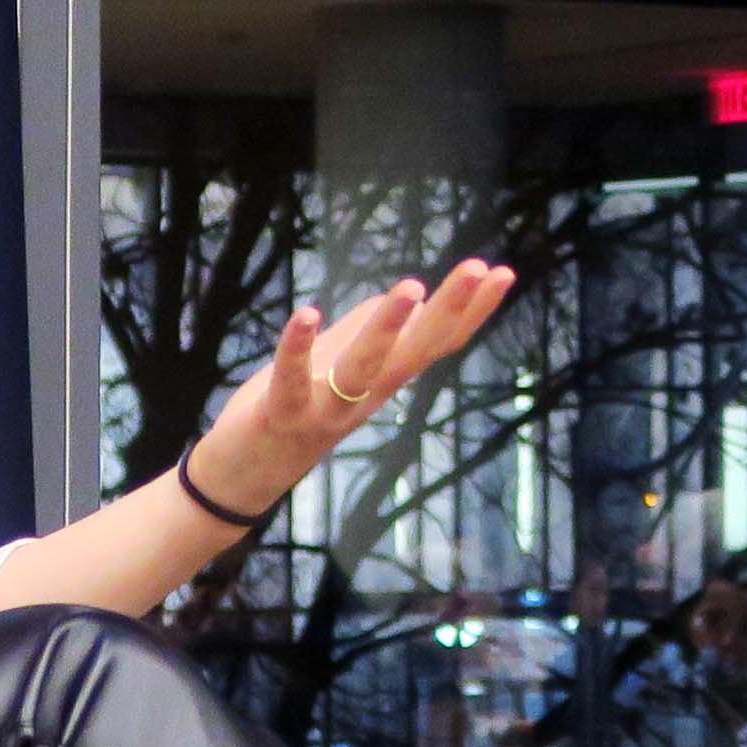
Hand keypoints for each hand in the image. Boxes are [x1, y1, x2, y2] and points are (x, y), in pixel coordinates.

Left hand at [182, 259, 518, 512]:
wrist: (243, 478)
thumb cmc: (293, 410)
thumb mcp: (335, 365)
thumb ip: (368, 332)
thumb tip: (410, 300)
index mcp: (381, 381)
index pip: (437, 343)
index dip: (471, 311)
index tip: (502, 273)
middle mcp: (365, 396)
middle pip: (417, 351)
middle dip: (450, 309)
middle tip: (481, 268)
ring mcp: (327, 408)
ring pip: (364, 368)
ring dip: (388, 328)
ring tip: (411, 287)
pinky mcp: (283, 414)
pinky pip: (293, 380)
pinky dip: (299, 348)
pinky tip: (308, 313)